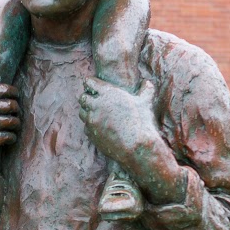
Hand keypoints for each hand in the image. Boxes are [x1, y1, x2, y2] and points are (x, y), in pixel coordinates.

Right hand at [0, 84, 20, 202]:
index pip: (2, 90)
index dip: (13, 92)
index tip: (16, 95)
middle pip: (10, 105)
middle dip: (16, 108)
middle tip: (16, 112)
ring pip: (11, 121)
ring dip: (16, 123)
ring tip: (15, 125)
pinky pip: (7, 137)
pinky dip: (12, 137)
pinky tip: (11, 138)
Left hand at [79, 78, 180, 203]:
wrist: (136, 147)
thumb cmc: (142, 122)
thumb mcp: (146, 101)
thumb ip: (146, 89)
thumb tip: (148, 82)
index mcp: (108, 93)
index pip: (90, 82)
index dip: (90, 83)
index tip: (91, 84)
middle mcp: (96, 105)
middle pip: (83, 98)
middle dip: (87, 97)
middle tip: (92, 99)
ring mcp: (92, 121)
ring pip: (82, 112)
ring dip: (86, 111)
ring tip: (95, 113)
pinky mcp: (91, 134)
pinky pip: (86, 127)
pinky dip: (90, 126)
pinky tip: (98, 127)